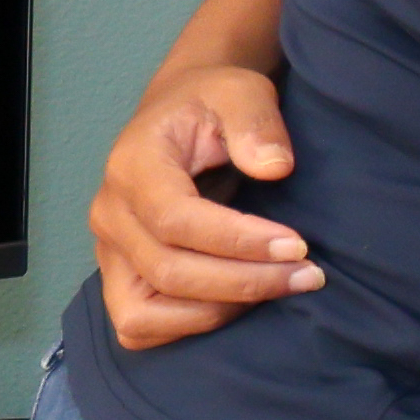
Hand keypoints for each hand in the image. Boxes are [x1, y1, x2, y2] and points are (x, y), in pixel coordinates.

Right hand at [88, 64, 314, 352]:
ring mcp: (110, 251)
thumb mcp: (240, 91)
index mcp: (133, 166)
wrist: (180, 115)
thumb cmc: (212, 104)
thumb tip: (275, 168)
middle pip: (168, 271)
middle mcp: (110, 214)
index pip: (176, 219)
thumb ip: (256, 123)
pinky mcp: (121, 276)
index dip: (238, 241)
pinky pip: (139, 327)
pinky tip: (242, 304)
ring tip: (280, 290)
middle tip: (309, 275)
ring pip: (145, 313)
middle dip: (245, 281)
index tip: (298, 246)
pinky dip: (189, 327)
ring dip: (219, 312)